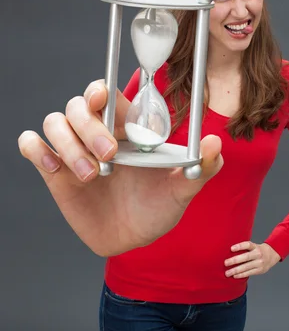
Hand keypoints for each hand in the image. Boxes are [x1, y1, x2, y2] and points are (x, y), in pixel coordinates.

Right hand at [18, 80, 223, 255]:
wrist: (133, 240)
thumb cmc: (158, 209)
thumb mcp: (182, 191)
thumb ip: (199, 168)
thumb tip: (214, 143)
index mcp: (127, 129)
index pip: (107, 94)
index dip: (101, 90)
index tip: (104, 98)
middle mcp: (98, 134)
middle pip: (78, 105)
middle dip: (90, 125)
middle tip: (110, 156)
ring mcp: (74, 152)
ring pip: (54, 122)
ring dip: (68, 143)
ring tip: (90, 175)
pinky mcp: (55, 172)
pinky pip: (32, 146)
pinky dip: (36, 149)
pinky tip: (54, 168)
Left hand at [224, 241, 280, 278]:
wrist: (272, 255)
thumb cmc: (258, 250)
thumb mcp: (253, 246)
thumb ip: (244, 248)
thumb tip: (229, 252)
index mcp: (255, 247)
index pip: (247, 245)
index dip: (239, 246)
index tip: (231, 249)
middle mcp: (258, 254)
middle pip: (246, 257)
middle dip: (235, 260)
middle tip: (226, 263)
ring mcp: (259, 263)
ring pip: (246, 267)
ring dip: (236, 270)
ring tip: (227, 273)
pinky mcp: (260, 270)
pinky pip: (249, 273)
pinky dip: (241, 275)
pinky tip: (235, 276)